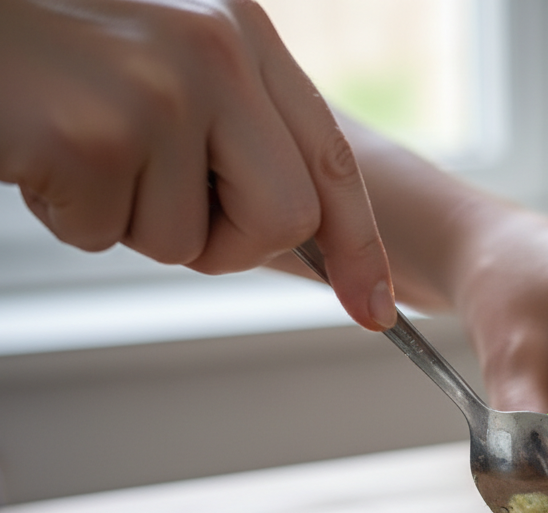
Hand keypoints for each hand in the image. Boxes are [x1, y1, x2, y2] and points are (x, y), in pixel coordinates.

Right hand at [0, 0, 395, 329]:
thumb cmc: (48, 49)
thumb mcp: (164, 59)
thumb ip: (234, 125)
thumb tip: (292, 226)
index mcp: (241, 33)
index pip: (330, 159)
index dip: (358, 245)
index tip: (373, 309)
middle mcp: (216, 53)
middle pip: (286, 220)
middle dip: (226, 242)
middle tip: (154, 201)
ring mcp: (159, 93)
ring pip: (189, 242)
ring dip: (128, 221)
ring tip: (77, 147)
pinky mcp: (95, 137)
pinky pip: (108, 237)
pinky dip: (70, 215)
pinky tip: (38, 149)